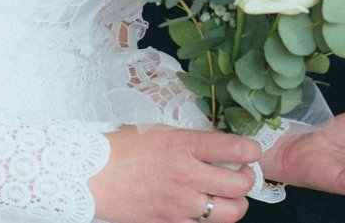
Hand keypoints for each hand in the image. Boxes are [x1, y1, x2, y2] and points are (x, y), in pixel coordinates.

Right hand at [91, 125, 258, 222]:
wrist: (92, 175)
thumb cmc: (121, 149)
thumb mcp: (160, 131)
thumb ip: (191, 140)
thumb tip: (219, 145)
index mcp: (184, 146)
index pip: (236, 148)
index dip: (253, 150)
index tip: (252, 151)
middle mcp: (187, 176)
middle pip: (240, 184)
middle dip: (248, 179)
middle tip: (243, 174)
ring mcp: (180, 204)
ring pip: (230, 212)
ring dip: (235, 203)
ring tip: (229, 195)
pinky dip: (209, 219)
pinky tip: (203, 209)